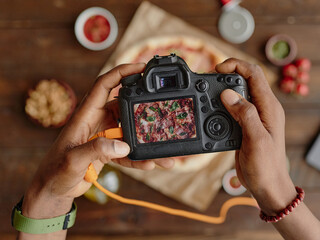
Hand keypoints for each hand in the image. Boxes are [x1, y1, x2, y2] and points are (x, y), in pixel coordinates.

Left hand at [21, 63, 174, 219]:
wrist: (53, 190)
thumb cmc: (55, 171)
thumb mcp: (72, 160)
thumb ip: (95, 150)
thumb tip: (124, 146)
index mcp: (85, 115)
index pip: (104, 85)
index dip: (122, 72)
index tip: (141, 67)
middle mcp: (96, 121)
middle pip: (124, 106)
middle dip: (143, 105)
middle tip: (162, 106)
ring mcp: (104, 136)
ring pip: (130, 130)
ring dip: (146, 139)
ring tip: (163, 148)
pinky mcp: (108, 150)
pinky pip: (128, 151)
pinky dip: (140, 157)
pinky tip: (151, 163)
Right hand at [218, 59, 296, 214]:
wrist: (267, 186)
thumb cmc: (267, 166)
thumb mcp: (256, 140)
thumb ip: (244, 114)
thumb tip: (227, 94)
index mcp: (269, 107)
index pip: (254, 74)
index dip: (236, 66)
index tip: (217, 68)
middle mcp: (262, 108)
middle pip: (245, 80)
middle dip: (226, 75)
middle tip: (208, 80)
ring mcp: (253, 117)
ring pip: (237, 94)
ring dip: (222, 91)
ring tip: (206, 93)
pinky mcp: (245, 126)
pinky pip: (232, 109)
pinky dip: (220, 106)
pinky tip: (211, 112)